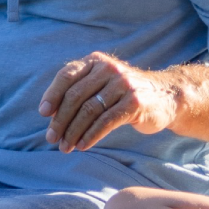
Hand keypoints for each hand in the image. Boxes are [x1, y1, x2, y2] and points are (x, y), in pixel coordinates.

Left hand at [38, 52, 178, 151]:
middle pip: (75, 96)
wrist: (166, 96)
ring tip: (65, 146)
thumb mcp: (102, 83)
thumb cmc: (124, 93)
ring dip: (73, 131)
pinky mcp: (134, 103)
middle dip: (60, 119)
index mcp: (96, 61)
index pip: (67, 75)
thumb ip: (79, 91)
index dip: (52, 95)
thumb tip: (50, 114)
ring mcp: (123, 85)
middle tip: (51, 138)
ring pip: (89, 110)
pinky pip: (105, 121)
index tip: (43, 114)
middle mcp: (109, 69)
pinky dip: (91, 135)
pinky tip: (83, 146)